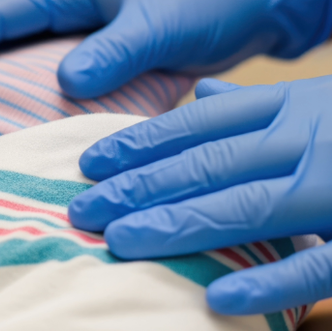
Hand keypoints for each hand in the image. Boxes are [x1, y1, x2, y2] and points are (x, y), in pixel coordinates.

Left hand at [68, 76, 331, 314]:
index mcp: (288, 105)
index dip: (140, 143)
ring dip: (176, 225)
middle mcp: (303, 140)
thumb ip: (256, 104)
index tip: (89, 163)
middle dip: (137, 187)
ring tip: (117, 242)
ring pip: (244, 206)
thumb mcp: (315, 99)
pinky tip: (214, 296)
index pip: (199, 123)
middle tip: (82, 211)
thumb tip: (203, 92)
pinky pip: (317, 264)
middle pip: (206, 164)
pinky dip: (267, 281)